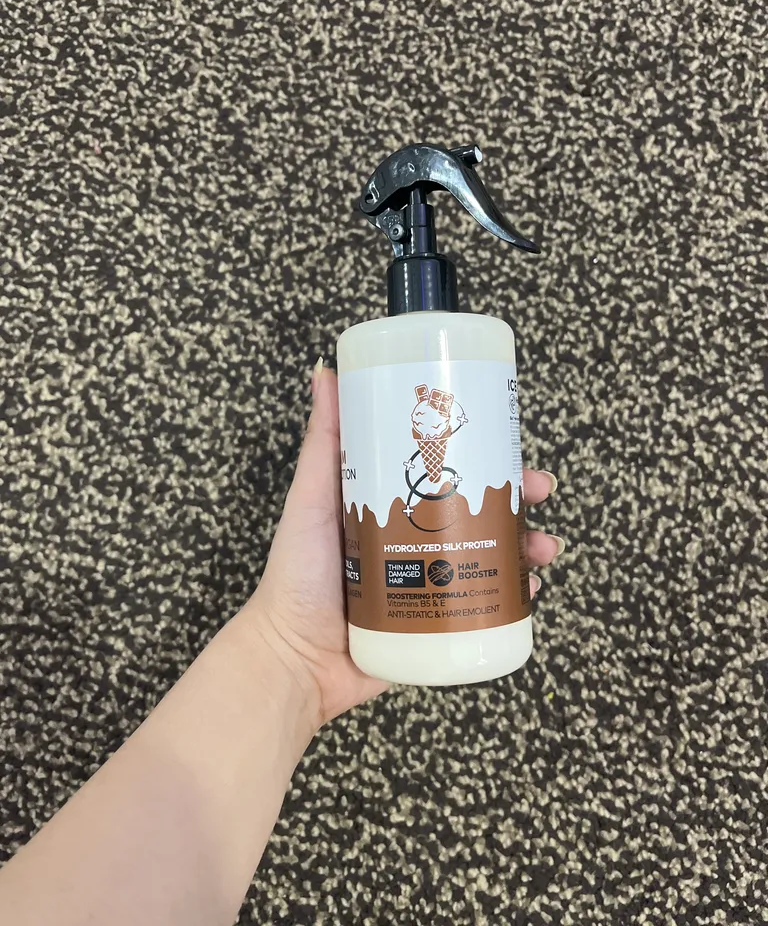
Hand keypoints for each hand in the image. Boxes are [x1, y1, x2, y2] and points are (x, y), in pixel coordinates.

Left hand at [249, 362, 562, 727]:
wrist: (293, 661)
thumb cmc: (295, 576)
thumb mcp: (312, 498)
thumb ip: (322, 442)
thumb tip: (324, 373)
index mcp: (392, 506)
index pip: (447, 471)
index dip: (483, 455)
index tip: (508, 441)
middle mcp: (416, 540)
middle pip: (479, 510)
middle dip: (517, 498)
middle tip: (537, 491)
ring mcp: (430, 583)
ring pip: (492, 556)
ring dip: (527, 545)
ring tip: (542, 548)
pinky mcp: (437, 624)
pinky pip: (484, 606)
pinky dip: (513, 595)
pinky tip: (528, 588)